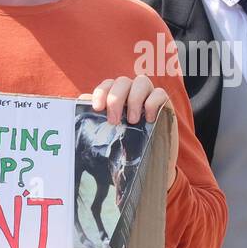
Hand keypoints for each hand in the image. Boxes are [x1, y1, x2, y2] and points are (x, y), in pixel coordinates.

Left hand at [91, 75, 180, 190]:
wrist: (149, 166)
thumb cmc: (125, 147)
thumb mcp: (108, 135)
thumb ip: (96, 119)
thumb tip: (81, 102)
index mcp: (116, 96)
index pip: (107, 85)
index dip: (101, 92)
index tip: (98, 108)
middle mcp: (132, 92)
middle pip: (122, 81)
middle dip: (116, 99)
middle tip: (114, 120)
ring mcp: (149, 96)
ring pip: (142, 82)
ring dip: (135, 99)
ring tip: (133, 121)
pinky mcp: (165, 104)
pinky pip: (159, 93)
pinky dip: (152, 103)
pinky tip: (149, 119)